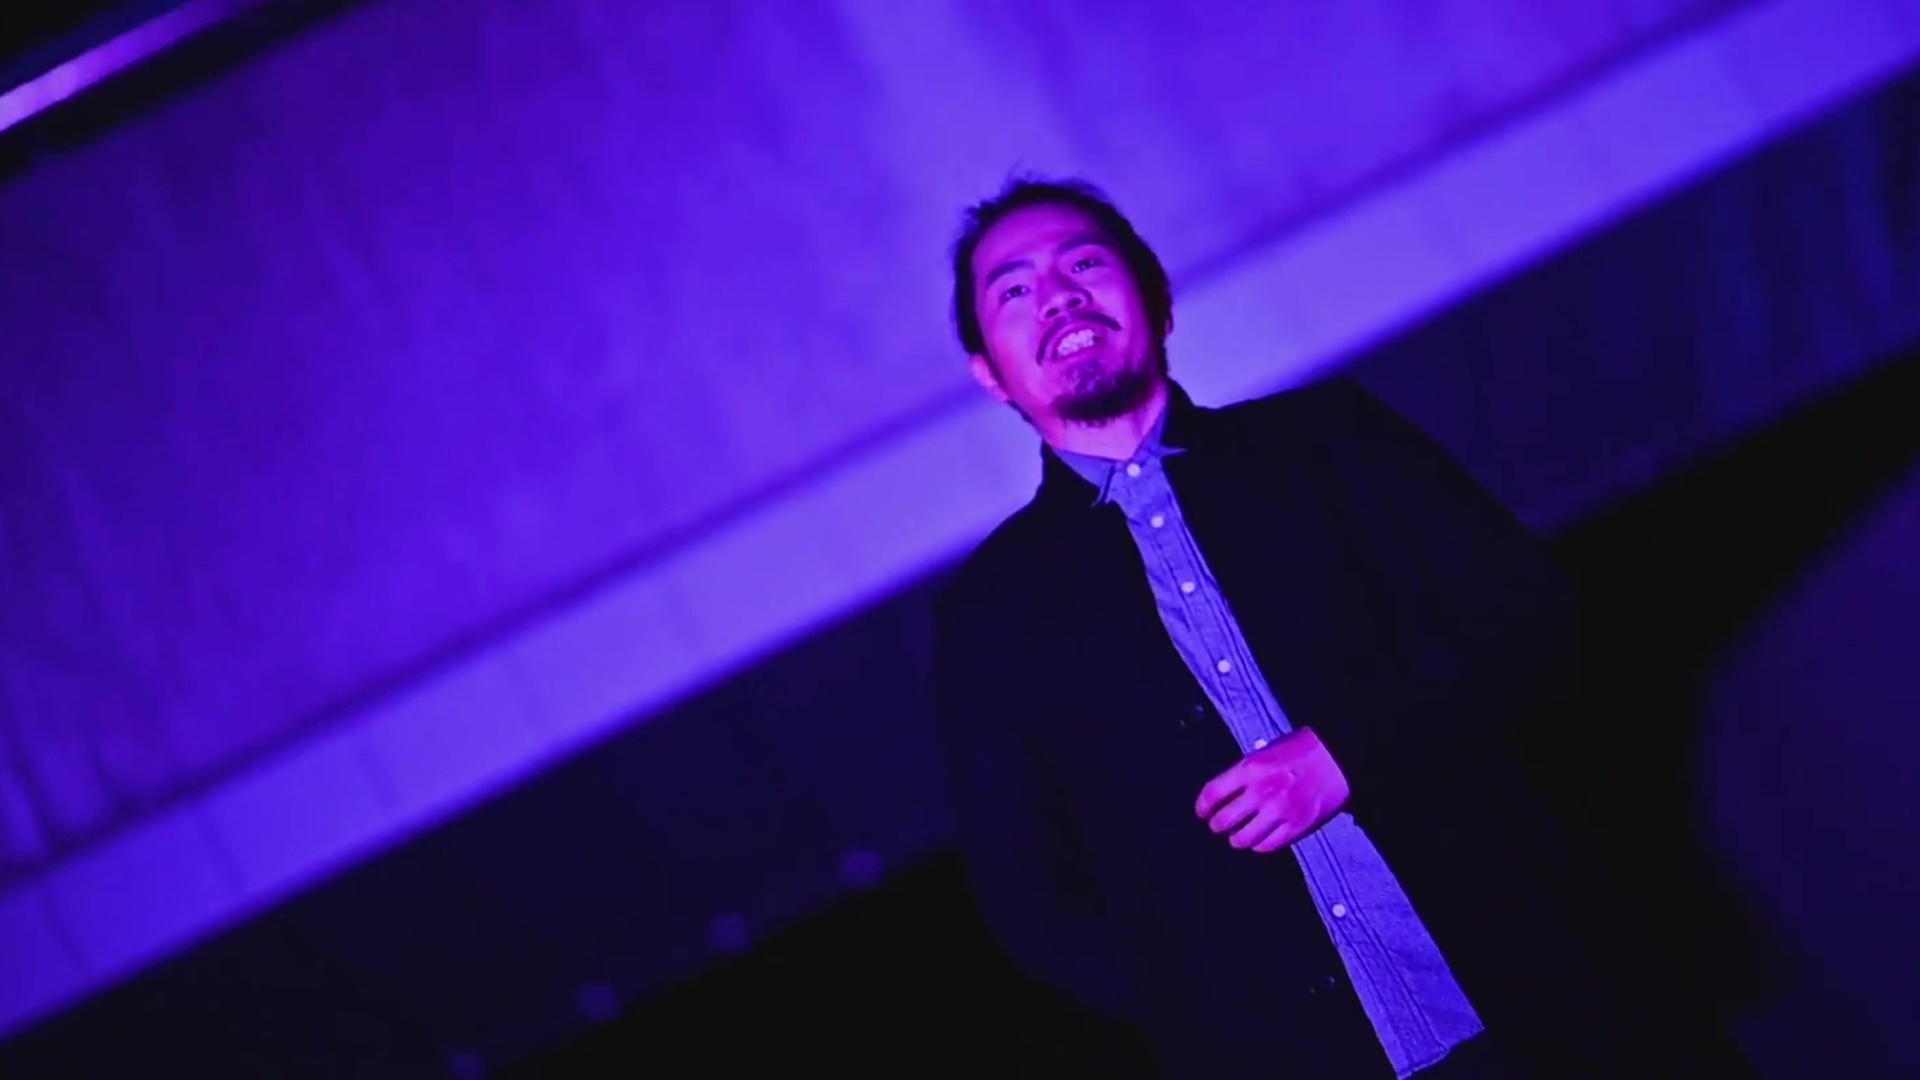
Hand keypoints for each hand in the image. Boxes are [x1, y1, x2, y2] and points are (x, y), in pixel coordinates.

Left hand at [1194, 727, 1349, 852]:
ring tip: (1238, 836)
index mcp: (1250, 769)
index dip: (1202, 806)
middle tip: (1218, 825)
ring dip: (1237, 839)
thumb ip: (1244, 774)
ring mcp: (1279, 811)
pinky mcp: (1296, 826)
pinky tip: (1260, 840)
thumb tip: (1225, 794)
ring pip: (1243, 838)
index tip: (1202, 812)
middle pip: (1224, 820)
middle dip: (1217, 825)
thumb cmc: (1301, 750)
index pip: (1213, 793)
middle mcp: (1261, 792)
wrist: (1337, 756)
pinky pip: (1268, 845)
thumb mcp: (1265, 753)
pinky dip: (1259, 845)